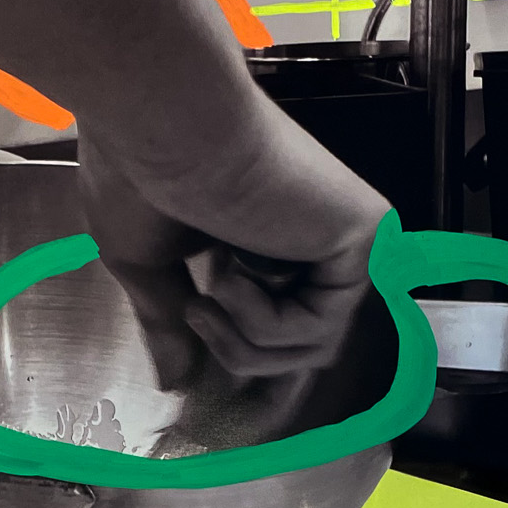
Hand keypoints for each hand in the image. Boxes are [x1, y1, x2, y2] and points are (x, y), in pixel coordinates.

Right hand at [77, 93, 389, 386]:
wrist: (163, 126)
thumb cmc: (141, 176)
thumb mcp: (147, 264)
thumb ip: (171, 321)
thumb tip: (175, 381)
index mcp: (268, 231)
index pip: (278, 318)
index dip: (235, 345)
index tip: (192, 325)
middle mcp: (316, 232)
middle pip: (299, 345)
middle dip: (238, 349)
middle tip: (197, 310)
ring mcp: (346, 237)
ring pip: (312, 347)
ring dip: (245, 340)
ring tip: (208, 293)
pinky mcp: (366, 240)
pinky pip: (321, 330)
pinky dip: (265, 322)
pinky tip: (235, 271)